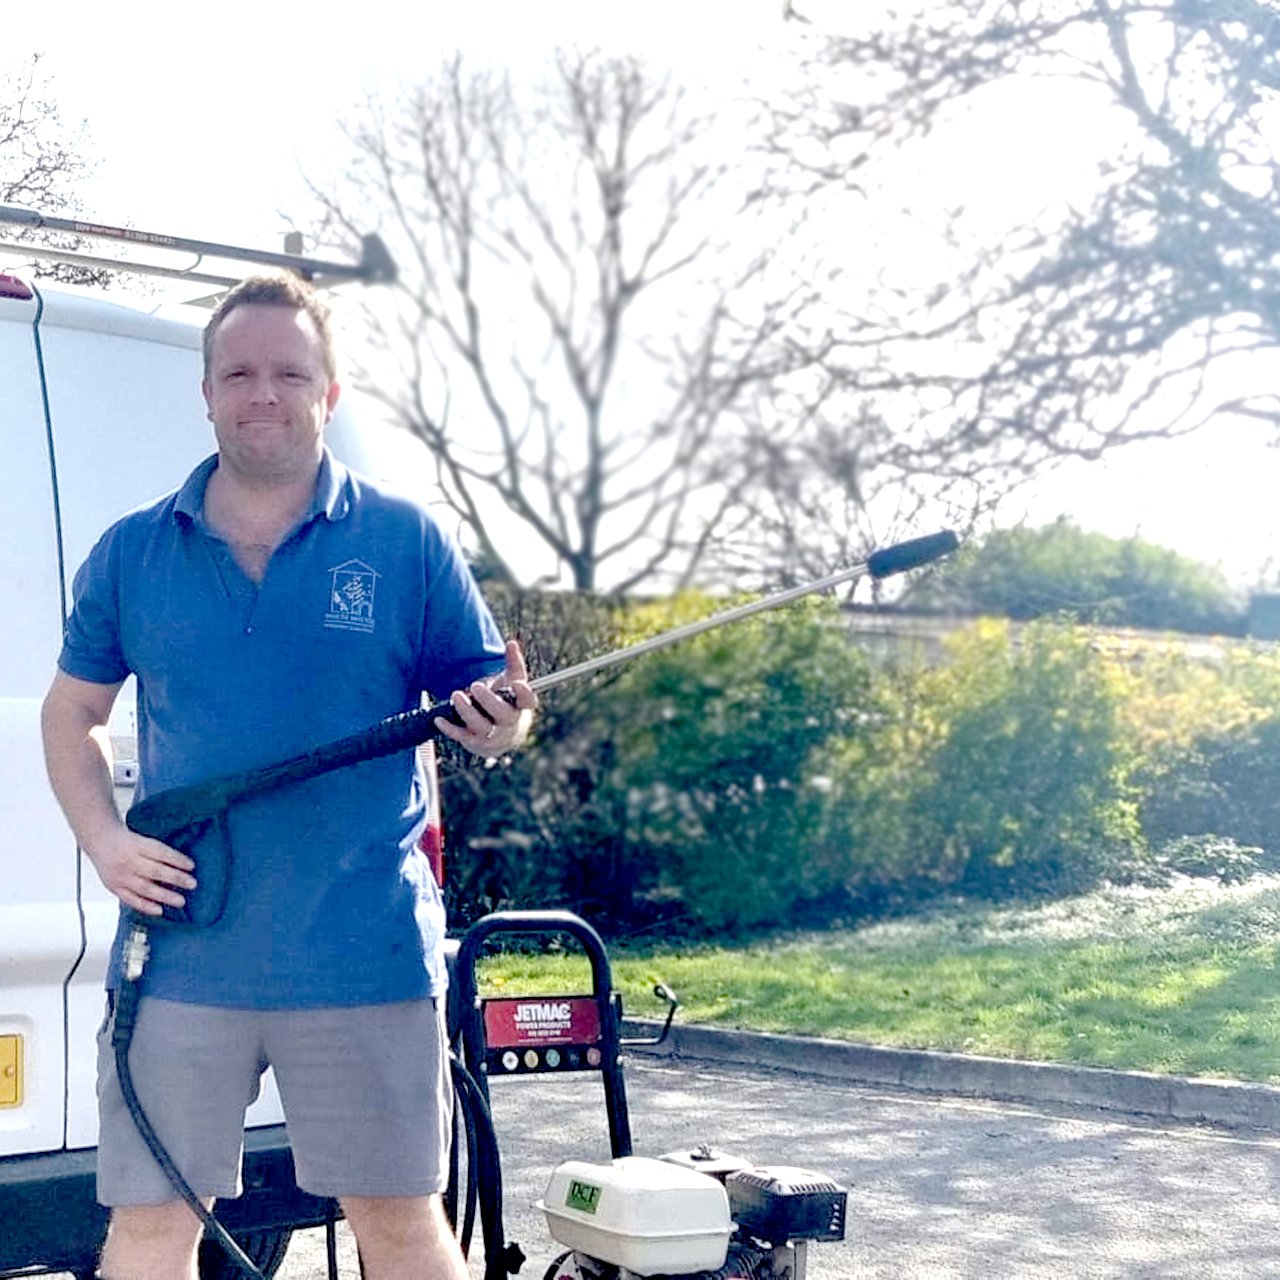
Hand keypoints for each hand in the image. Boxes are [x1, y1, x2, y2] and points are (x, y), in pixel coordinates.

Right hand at [88, 825, 197, 916]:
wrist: (100, 841)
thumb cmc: (127, 841)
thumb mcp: (143, 839)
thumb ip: (159, 851)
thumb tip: (183, 865)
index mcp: (137, 845)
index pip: (160, 852)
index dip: (177, 860)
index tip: (191, 866)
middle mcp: (128, 861)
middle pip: (155, 871)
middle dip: (176, 878)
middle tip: (192, 884)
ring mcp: (120, 876)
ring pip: (145, 888)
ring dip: (165, 896)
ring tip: (181, 901)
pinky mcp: (114, 888)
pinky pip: (131, 899)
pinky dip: (146, 906)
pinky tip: (159, 910)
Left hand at [435, 639, 537, 758]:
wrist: (501, 733)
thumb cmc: (506, 701)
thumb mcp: (511, 682)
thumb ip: (512, 663)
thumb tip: (512, 642)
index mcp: (520, 707)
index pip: (528, 701)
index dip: (524, 694)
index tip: (517, 684)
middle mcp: (509, 723)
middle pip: (503, 715)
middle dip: (489, 701)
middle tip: (476, 686)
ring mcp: (492, 735)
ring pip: (481, 727)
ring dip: (467, 712)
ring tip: (456, 695)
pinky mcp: (475, 742)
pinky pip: (461, 736)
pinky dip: (449, 728)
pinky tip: (438, 719)